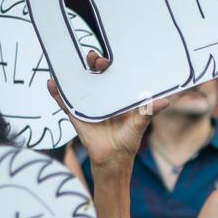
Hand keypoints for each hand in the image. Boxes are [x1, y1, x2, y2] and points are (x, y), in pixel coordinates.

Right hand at [47, 52, 171, 166]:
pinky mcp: (76, 115)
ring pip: (78, 84)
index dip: (109, 63)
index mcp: (117, 95)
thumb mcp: (139, 124)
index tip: (107, 59)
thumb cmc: (128, 140)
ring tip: (69, 64)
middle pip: (94, 74)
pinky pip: (64, 102)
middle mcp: (101, 97)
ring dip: (72, 73)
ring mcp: (87, 104)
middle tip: (94, 59)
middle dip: (92, 63)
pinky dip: (56, 93)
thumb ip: (149, 111)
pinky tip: (51, 83)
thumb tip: (166, 101)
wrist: (112, 159)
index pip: (112, 74)